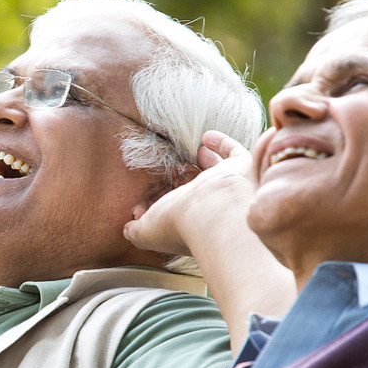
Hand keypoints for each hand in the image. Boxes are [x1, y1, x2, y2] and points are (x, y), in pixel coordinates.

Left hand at [125, 130, 257, 256]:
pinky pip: (234, 152)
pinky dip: (222, 143)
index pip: (173, 211)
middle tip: (175, 171)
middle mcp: (212, 205)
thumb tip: (127, 229)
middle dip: (185, 180)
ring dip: (207, 160)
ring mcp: (228, 186)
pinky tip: (207, 136)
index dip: (156, 206)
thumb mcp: (147, 231)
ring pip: (219, 171)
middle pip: (198, 189)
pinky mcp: (241, 168)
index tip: (142, 205)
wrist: (215, 215)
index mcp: (191, 222)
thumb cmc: (181, 224)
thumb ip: (134, 231)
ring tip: (198, 151)